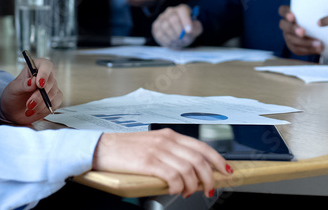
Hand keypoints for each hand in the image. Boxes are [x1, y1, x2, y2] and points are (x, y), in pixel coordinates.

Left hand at [0, 58, 63, 124]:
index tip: (39, 84)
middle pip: (50, 82)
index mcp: (35, 67)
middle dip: (39, 95)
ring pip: (53, 93)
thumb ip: (22, 84)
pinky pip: (55, 103)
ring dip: (40, 104)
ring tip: (28, 109)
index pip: (46, 65)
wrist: (13, 110)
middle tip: (29, 104)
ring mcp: (51, 87)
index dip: (44, 73)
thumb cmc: (13, 95)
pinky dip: (44, 109)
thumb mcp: (13, 89)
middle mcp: (46, 76)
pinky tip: (35, 111)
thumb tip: (33, 82)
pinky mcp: (55, 99)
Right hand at [92, 128, 230, 197]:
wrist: (102, 148)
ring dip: (193, 185)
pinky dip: (178, 186)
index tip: (225, 170)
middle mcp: (167, 140)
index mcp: (169, 135)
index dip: (217, 160)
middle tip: (209, 189)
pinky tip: (174, 190)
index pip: (202, 146)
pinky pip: (173, 176)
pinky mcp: (149, 162)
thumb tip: (189, 168)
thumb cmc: (125, 149)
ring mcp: (158, 150)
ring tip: (188, 192)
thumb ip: (170, 152)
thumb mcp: (152, 144)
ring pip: (189, 169)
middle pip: (199, 159)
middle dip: (209, 177)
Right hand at [152, 5, 201, 47]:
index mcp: (182, 9)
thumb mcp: (197, 29)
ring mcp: (161, 17)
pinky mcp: (156, 25)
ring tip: (178, 41)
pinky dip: (166, 40)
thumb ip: (196, 28)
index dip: (186, 20)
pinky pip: (159, 33)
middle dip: (179, 31)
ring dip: (173, 37)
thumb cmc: (188, 30)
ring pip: (165, 27)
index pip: (183, 10)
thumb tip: (188, 30)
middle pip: (173, 19)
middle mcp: (171, 11)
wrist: (179, 35)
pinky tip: (171, 42)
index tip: (189, 31)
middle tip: (182, 38)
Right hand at [278, 6, 322, 56]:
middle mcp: (285, 24)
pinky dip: (308, 49)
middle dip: (293, 29)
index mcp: (288, 13)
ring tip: (318, 44)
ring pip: (291, 39)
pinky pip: (297, 49)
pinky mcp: (292, 45)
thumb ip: (314, 13)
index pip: (283, 10)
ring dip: (305, 42)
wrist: (316, 32)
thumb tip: (324, 13)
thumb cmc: (314, 18)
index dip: (286, 13)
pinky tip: (318, 49)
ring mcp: (287, 35)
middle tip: (303, 32)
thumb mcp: (314, 13)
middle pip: (284, 26)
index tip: (292, 17)